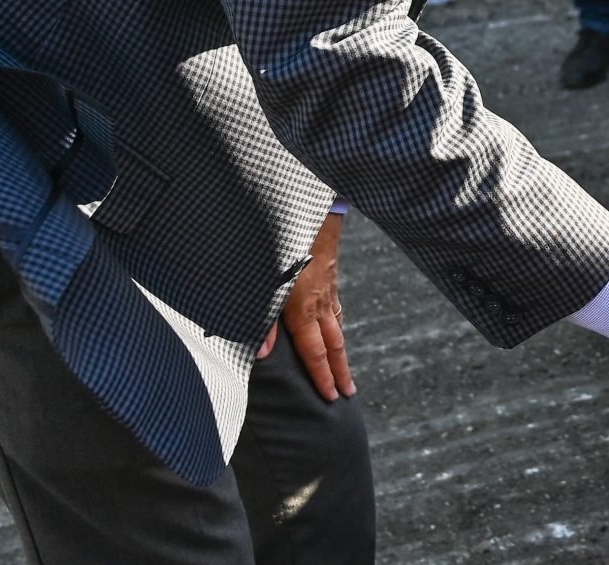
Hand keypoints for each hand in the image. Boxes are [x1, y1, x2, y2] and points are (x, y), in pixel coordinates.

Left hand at [258, 211, 355, 400]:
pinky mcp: (330, 274)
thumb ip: (262, 320)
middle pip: (334, 345)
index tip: (331, 397)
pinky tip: (336, 324)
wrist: (310, 210)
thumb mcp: (265, 283)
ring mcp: (329, 288)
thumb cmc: (282, 246)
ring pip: (338, 326)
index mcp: (303, 309)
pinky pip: (337, 307)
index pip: (314, 353)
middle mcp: (320, 303)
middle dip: (340, 371)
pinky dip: (338, 324)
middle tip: (348, 393)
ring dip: (341, 351)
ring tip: (344, 367)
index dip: (321, 377)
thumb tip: (260, 354)